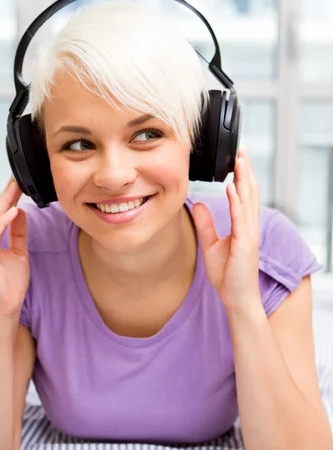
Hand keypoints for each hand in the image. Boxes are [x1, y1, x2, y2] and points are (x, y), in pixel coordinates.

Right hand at [0, 177, 29, 318]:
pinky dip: (2, 221)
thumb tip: (20, 211)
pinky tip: (13, 211)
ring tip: (16, 188)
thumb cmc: (10, 285)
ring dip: (4, 203)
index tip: (17, 182)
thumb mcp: (19, 252)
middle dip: (6, 195)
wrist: (6, 307)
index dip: (7, 197)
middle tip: (17, 178)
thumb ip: (17, 232)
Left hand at [192, 149, 261, 311]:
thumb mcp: (211, 245)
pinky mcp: (245, 245)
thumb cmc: (227, 276)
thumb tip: (199, 204)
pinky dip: (237, 202)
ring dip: (244, 180)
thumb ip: (206, 224)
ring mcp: (249, 235)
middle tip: (242, 150)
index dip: (242, 177)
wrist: (236, 298)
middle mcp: (249, 228)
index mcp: (244, 227)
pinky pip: (241, 219)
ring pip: (248, 202)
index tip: (238, 158)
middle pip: (250, 193)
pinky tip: (233, 188)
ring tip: (240, 161)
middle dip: (246, 171)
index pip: (244, 196)